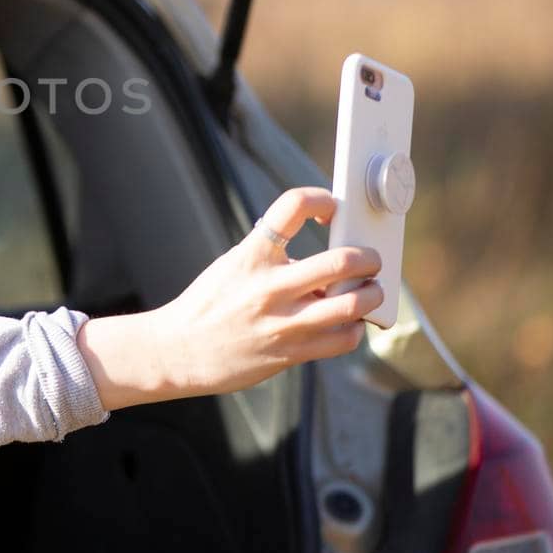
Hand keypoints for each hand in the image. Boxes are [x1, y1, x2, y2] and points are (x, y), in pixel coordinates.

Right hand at [76, 187, 382, 409]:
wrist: (180, 350)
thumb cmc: (210, 304)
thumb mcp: (235, 265)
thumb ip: (276, 259)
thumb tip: (326, 263)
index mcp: (252, 255)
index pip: (293, 206)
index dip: (322, 199)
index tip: (331, 208)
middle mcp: (270, 286)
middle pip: (341, 261)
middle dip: (368, 257)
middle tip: (370, 259)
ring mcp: (284, 322)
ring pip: (353, 304)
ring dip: (371, 294)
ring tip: (369, 291)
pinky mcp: (291, 353)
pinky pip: (343, 339)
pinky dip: (354, 329)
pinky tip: (346, 324)